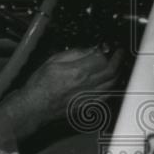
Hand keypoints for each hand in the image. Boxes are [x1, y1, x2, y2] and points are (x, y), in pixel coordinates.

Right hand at [0, 47, 123, 139]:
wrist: (34, 107)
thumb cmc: (39, 86)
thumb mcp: (53, 60)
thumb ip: (75, 53)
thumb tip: (90, 49)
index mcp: (78, 72)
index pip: (102, 59)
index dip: (108, 50)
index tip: (109, 46)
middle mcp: (86, 85)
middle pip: (111, 71)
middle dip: (118, 60)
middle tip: (119, 53)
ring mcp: (88, 97)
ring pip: (112, 84)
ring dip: (118, 73)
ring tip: (117, 65)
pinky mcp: (87, 106)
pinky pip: (106, 96)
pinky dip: (112, 87)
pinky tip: (111, 82)